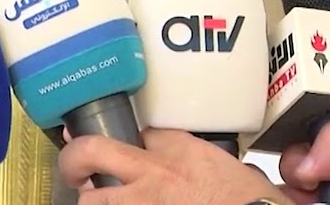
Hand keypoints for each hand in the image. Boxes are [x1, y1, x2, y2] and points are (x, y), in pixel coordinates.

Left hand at [58, 129, 290, 204]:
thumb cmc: (255, 202)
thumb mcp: (236, 171)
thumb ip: (210, 164)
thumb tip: (213, 169)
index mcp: (180, 151)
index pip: (140, 132)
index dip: (129, 141)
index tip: (122, 148)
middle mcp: (153, 171)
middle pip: (92, 150)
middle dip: (74, 157)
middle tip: (74, 168)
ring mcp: (141, 202)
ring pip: (92, 198)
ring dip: (92, 201)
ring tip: (96, 201)